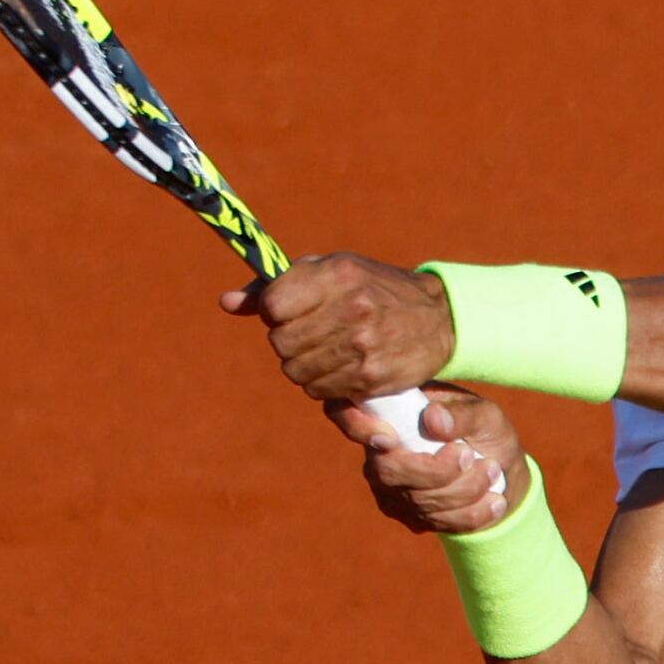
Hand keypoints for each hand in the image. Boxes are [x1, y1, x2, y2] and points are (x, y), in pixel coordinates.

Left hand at [222, 252, 456, 400]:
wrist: (436, 318)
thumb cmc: (372, 288)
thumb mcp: (330, 271)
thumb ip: (276, 286)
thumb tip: (226, 303)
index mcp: (337, 274)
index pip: (272, 305)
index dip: (275, 311)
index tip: (290, 309)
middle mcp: (350, 308)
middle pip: (280, 343)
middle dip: (288, 340)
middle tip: (311, 332)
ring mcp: (361, 346)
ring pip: (295, 371)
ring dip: (303, 364)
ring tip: (327, 348)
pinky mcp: (369, 377)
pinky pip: (319, 391)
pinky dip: (323, 383)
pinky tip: (342, 366)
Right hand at [342, 383, 524, 535]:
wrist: (500, 468)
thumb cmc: (484, 431)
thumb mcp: (483, 414)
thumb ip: (461, 415)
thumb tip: (433, 420)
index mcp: (388, 414)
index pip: (343, 413)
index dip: (355, 426)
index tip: (388, 438)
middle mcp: (379, 453)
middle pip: (389, 472)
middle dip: (435, 471)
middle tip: (470, 457)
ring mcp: (390, 489)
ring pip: (419, 501)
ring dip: (464, 490)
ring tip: (492, 471)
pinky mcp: (409, 517)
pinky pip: (436, 522)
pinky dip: (471, 514)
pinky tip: (494, 502)